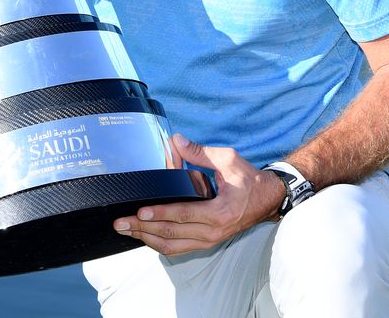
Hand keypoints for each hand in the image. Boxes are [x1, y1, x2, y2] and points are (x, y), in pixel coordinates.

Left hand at [112, 133, 284, 256]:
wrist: (267, 200)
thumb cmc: (248, 179)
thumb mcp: (228, 160)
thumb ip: (200, 152)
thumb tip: (176, 141)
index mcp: (220, 211)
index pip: (184, 215)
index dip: (161, 214)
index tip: (140, 212)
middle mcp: (214, 231)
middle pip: (173, 234)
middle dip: (143, 229)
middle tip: (120, 222)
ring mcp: (210, 240)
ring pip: (173, 246)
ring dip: (147, 239)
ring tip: (127, 230)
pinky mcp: (207, 242)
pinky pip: (179, 249)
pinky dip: (159, 244)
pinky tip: (144, 236)